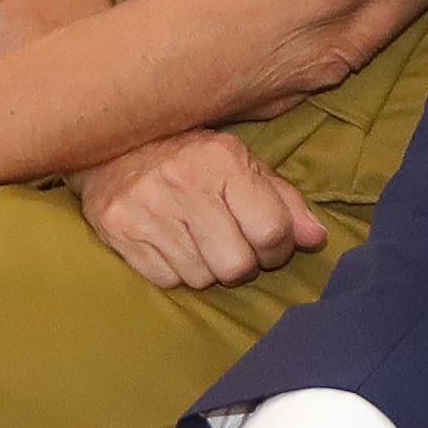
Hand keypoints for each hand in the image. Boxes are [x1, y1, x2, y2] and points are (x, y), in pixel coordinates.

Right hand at [77, 130, 328, 289]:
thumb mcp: (242, 164)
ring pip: (202, 278)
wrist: (111, 146)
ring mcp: (146, 210)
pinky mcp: (119, 232)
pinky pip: (168, 280)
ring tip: (199, 239)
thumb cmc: (190, 157)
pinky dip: (177, 270)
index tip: (270, 243)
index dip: (279, 247)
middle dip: (244, 263)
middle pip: (237, 265)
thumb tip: (316, 239)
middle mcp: (183, 183)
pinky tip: (172, 242)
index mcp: (221, 160)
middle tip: (235, 245)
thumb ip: (284, 201)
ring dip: (208, 267)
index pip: (271, 230)